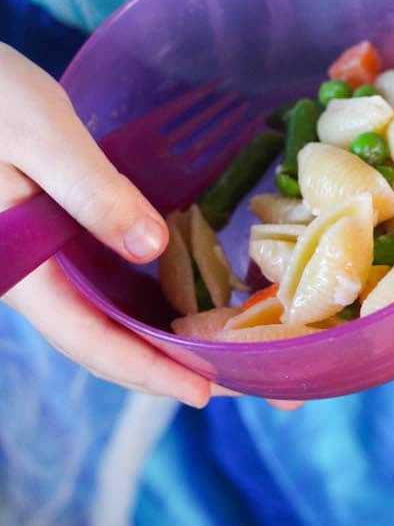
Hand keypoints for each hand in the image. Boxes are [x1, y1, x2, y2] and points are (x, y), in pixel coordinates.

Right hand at [0, 43, 300, 409]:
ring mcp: (49, 258)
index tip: (203, 390)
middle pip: (106, 338)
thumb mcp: (40, 135)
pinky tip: (191, 294)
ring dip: (165, 334)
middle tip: (237, 379)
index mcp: (23, 266)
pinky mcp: (61, 234)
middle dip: (169, 364)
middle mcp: (37, 275)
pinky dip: (153, 293)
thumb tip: (153, 247)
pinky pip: (110, 278)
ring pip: (111, 313)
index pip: (89, 337)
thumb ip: (91, 192)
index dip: (147, 368)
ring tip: (226, 347)